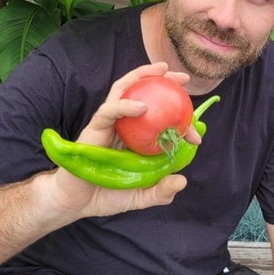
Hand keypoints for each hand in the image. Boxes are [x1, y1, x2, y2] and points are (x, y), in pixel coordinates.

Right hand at [41, 62, 195, 218]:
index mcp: (137, 137)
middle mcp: (125, 125)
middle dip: (163, 80)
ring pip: (124, 90)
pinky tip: (143, 106)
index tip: (196, 126)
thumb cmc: (107, 196)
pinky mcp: (95, 127)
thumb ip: (160, 192)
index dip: (179, 115)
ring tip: (162, 71)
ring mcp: (109, 124)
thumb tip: (181, 180)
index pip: (160, 116)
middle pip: (142, 92)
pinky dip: (126, 105)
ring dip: (142, 76)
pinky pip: (110, 110)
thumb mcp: (141, 197)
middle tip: (183, 78)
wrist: (78, 203)